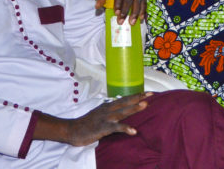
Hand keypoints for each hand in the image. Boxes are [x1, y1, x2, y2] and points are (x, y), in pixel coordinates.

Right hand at [34, 93, 151, 145]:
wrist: (72, 130)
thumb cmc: (86, 124)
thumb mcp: (99, 115)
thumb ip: (109, 112)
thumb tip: (119, 109)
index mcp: (107, 106)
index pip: (124, 99)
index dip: (136, 95)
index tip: (148, 92)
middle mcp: (108, 109)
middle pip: (125, 102)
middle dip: (139, 97)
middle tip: (151, 94)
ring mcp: (105, 118)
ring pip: (122, 112)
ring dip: (134, 108)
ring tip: (145, 105)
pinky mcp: (103, 128)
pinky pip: (116, 128)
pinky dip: (125, 128)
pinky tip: (134, 131)